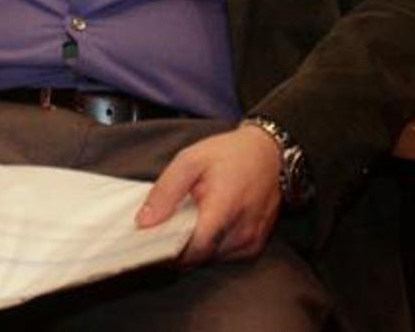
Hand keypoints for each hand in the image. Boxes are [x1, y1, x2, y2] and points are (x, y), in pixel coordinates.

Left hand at [136, 125, 281, 266]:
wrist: (270, 154)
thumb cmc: (230, 154)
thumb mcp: (190, 160)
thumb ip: (166, 191)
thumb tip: (143, 222)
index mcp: (224, 210)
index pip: (192, 250)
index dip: (166, 252)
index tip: (146, 243)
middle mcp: (242, 233)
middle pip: (199, 258)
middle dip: (175, 249)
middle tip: (158, 231)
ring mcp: (251, 242)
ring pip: (210, 259)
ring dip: (192, 248)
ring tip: (179, 225)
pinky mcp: (255, 246)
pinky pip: (224, 256)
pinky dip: (208, 246)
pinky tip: (200, 227)